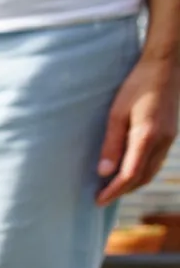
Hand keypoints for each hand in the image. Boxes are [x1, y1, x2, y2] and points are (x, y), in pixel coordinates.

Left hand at [96, 53, 178, 205]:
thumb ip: (111, 144)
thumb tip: (103, 172)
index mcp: (147, 137)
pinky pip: (156, 161)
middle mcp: (162, 142)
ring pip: (151, 171)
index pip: (129, 175)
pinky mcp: (170, 134)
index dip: (113, 191)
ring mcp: (169, 139)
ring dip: (132, 184)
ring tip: (112, 189)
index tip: (98, 201)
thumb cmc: (137, 86)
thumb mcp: (116, 114)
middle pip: (142, 178)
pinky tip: (129, 172)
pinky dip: (142, 172)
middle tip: (101, 199)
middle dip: (122, 191)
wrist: (166, 66)